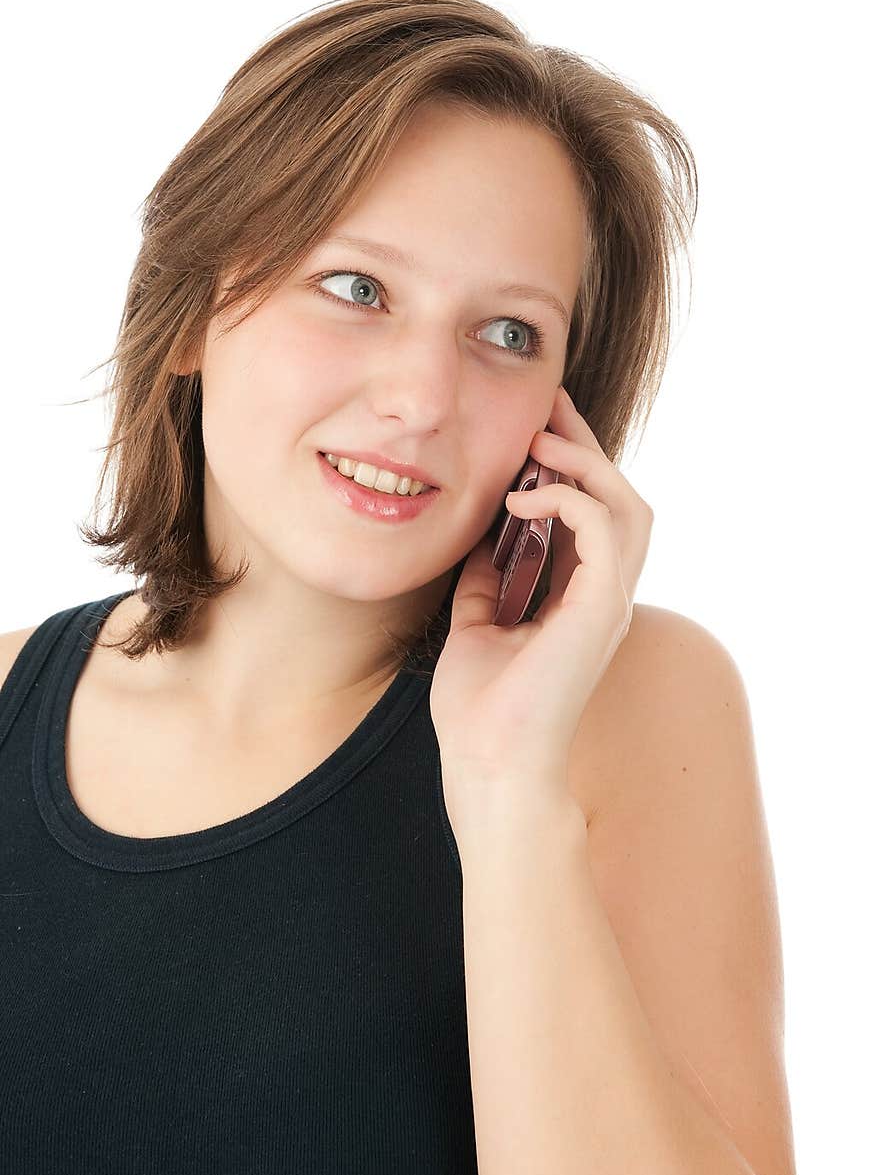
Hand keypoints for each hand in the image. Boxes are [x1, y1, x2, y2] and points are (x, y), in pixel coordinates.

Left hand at [430, 385, 653, 826]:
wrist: (489, 767)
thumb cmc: (481, 712)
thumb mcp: (475, 625)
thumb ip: (488, 581)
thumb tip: (481, 538)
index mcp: (581, 600)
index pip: (595, 515)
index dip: (572, 465)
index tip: (536, 426)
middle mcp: (606, 597)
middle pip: (623, 500)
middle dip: (587, 447)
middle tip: (547, 407)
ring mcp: (609, 605)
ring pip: (631, 508)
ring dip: (588, 465)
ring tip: (540, 443)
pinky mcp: (600, 612)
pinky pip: (605, 532)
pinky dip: (570, 502)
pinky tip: (522, 498)